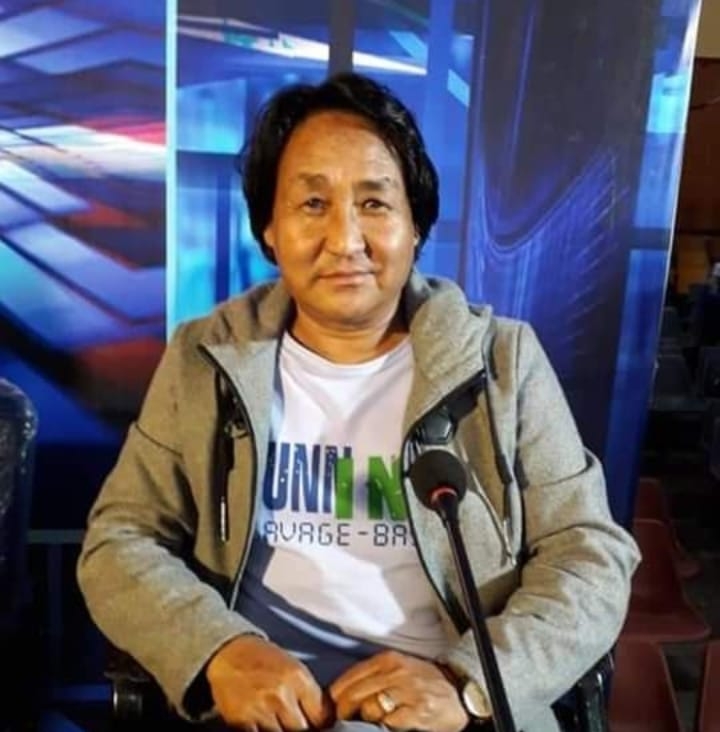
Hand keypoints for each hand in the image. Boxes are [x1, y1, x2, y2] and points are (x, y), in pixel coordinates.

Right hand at [205, 635, 333, 731]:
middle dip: (302, 729)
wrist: (228, 653)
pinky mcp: (241, 721)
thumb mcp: (293, 667)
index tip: (316, 722)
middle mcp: (280, 694)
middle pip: (302, 730)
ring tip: (279, 721)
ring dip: (282, 730)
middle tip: (296, 722)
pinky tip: (264, 725)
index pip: (321, 715)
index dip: (320, 722)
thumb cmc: (263, 658)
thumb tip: (323, 718)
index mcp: (297, 677)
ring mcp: (260, 709)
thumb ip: (308, 692)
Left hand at [329, 650, 467, 731]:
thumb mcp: (398, 667)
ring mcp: (407, 691)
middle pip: (354, 694)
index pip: (350, 677)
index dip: (336, 696)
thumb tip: (343, 690)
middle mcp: (395, 672)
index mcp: (387, 660)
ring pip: (369, 708)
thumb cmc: (424, 680)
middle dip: (344, 711)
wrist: (459, 690)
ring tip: (365, 724)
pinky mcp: (418, 710)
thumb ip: (374, 675)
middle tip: (342, 721)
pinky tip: (385, 726)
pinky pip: (389, 721)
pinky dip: (384, 726)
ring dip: (363, 720)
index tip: (332, 707)